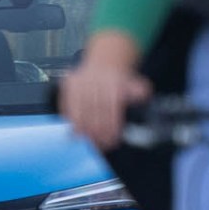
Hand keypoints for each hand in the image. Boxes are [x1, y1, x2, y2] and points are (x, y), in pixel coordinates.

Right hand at [59, 32, 146, 152]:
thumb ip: (140, 92)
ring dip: (82, 127)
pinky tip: (74, 129)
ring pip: (80, 108)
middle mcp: (96, 83)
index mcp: (114, 84)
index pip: (112, 110)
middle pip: (95, 111)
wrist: (105, 65)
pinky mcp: (69, 84)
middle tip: (99, 144)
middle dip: (97, 130)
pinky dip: (70, 118)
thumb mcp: (136, 85)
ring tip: (86, 140)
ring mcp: (81, 83)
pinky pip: (66, 103)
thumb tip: (142, 95)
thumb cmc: (119, 82)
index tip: (111, 141)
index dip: (111, 128)